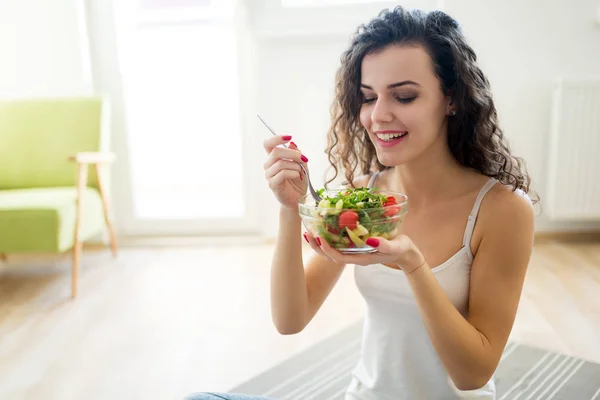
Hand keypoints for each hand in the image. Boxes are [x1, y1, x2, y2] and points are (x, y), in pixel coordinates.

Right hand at [263, 135, 308, 209]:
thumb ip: (297, 154)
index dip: (277, 138)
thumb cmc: (298, 181)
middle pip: (275, 152)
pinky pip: (283, 173)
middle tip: (304, 159)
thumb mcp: (302, 165)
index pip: (268, 144)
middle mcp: (269, 165)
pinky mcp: (272, 184)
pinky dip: (294, 173)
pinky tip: (298, 177)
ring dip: (295, 166)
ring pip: (280, 163)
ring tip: (302, 172)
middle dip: (292, 154)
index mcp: (274, 158)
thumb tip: (292, 144)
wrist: (298, 199)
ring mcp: (269, 175)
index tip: (289, 137)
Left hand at [305, 231, 425, 273]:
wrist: (406, 253)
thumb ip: (385, 245)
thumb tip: (371, 241)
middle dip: (318, 246)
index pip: (338, 257)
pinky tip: (325, 226)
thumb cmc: (401, 249)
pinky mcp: (357, 245)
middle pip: (331, 255)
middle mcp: (355, 256)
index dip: (327, 249)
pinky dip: (331, 235)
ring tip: (311, 230)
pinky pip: (340, 242)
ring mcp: (355, 251)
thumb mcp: (396, 247)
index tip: (319, 239)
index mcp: (361, 258)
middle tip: (308, 233)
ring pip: (333, 249)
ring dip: (321, 241)